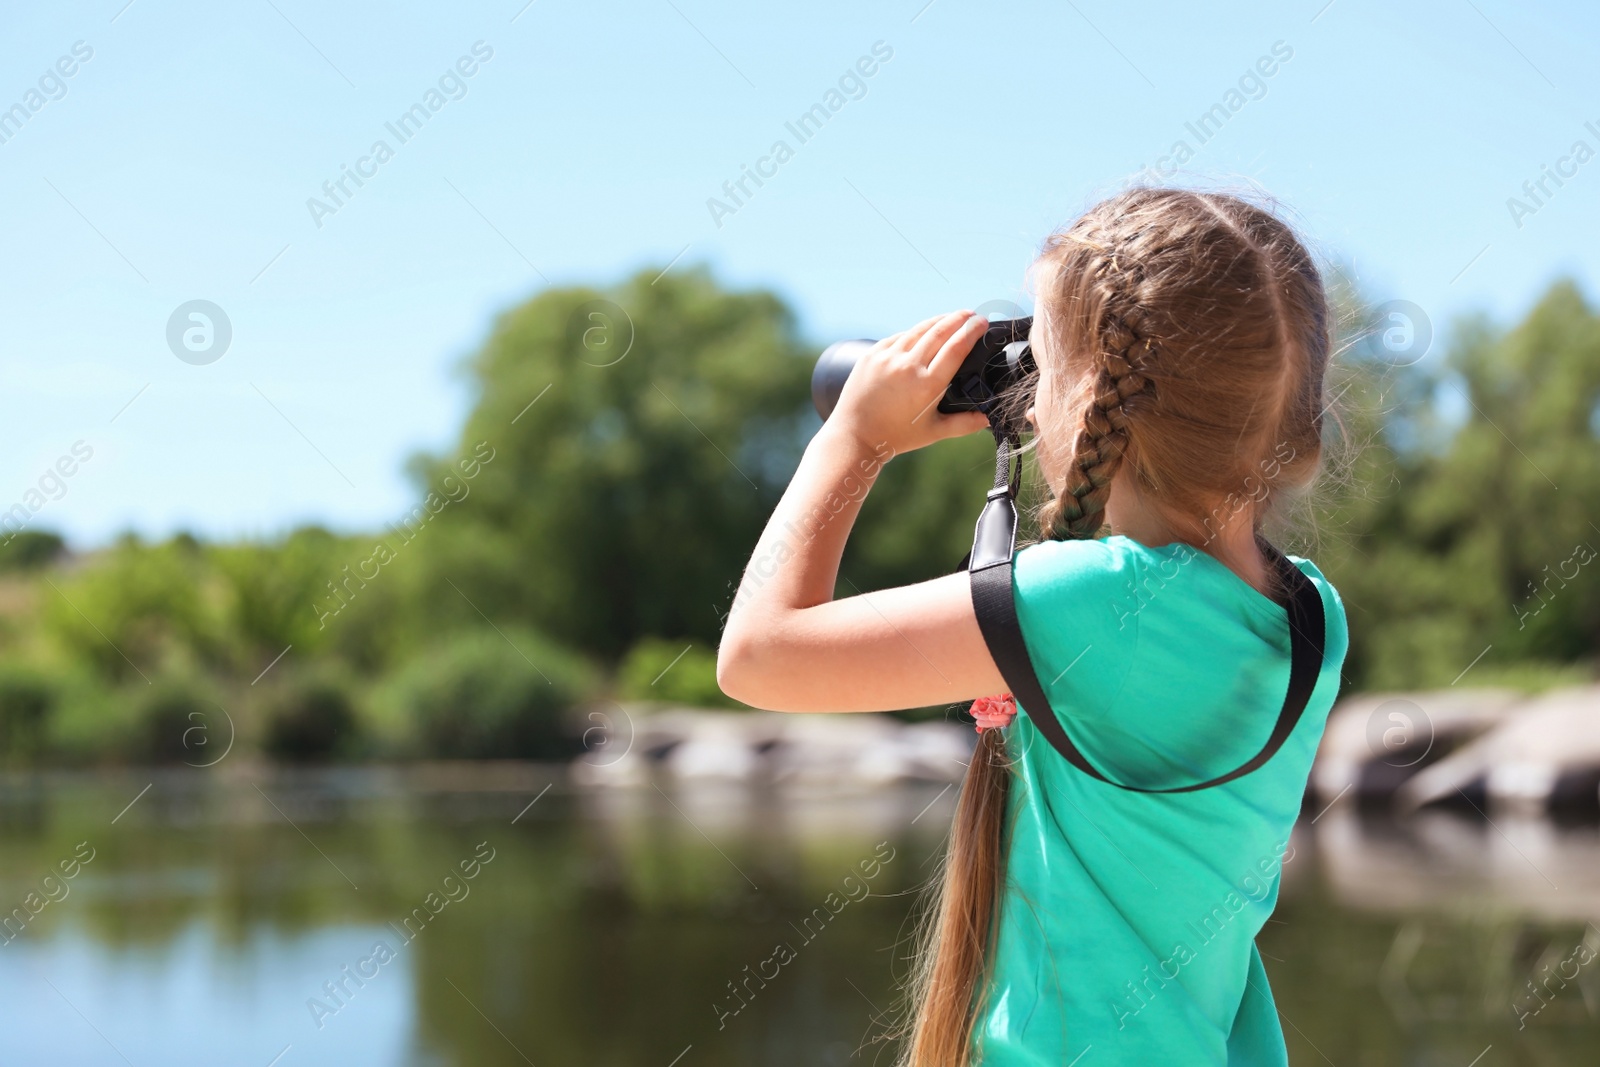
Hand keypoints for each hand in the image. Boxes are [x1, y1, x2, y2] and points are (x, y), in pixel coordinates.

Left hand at [826, 310, 992, 456]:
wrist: (855, 435)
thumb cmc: (896, 436)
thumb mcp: (933, 432)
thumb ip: (963, 424)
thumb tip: (987, 418)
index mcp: (927, 385)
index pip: (955, 348)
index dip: (971, 332)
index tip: (982, 322)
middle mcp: (907, 367)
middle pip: (939, 332)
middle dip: (958, 319)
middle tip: (971, 314)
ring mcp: (888, 358)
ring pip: (919, 330)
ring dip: (938, 320)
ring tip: (953, 317)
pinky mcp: (872, 354)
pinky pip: (899, 336)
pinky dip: (915, 331)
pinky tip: (924, 330)